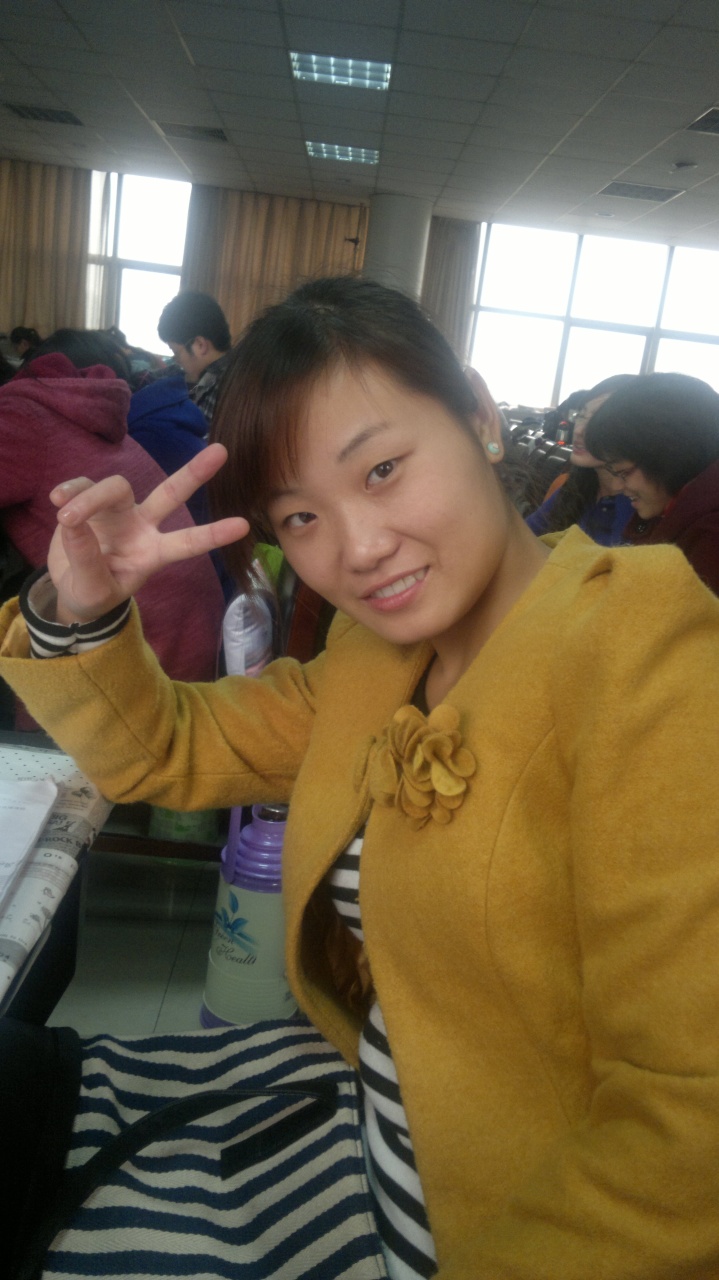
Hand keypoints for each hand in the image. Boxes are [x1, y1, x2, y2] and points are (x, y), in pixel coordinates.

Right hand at [47, 443, 248, 623]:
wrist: (71, 588)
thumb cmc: (94, 593)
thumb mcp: (93, 591)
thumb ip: (87, 562)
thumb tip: (73, 523)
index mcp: (153, 553)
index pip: (187, 543)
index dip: (213, 535)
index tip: (244, 526)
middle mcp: (143, 526)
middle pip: (171, 494)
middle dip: (195, 473)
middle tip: (222, 450)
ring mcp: (119, 511)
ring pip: (115, 488)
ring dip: (90, 499)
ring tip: (66, 517)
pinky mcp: (91, 501)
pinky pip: (83, 485)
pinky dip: (70, 490)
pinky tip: (57, 500)